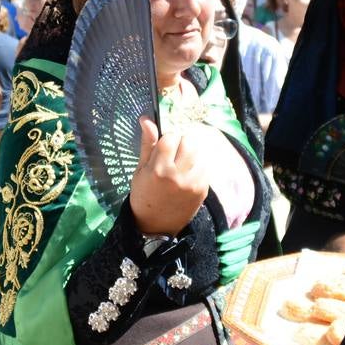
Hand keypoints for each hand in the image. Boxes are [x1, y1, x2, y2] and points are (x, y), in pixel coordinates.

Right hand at [129, 117, 207, 235]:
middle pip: (188, 141)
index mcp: (159, 169)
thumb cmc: (144, 194)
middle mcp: (178, 175)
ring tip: (179, 167)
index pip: (170, 137)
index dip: (166, 139)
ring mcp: (193, 183)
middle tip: (172, 156)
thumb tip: (147, 119)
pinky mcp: (203, 189)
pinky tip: (186, 177)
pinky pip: (204, 167)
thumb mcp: (140, 170)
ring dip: (190, 155)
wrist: (155, 225)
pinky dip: (196, 167)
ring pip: (198, 153)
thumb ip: (147, 144)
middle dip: (181, 143)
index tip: (163, 148)